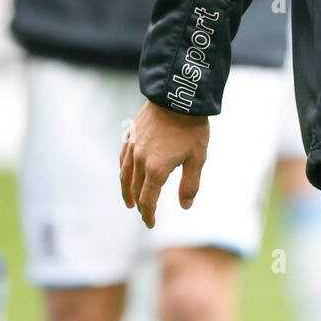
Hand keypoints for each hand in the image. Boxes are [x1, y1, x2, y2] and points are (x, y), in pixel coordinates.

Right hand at [120, 100, 209, 228]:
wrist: (177, 96)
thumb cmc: (191, 127)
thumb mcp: (197, 158)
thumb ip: (190, 184)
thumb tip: (185, 206)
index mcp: (156, 170)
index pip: (147, 201)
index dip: (148, 215)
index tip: (150, 224)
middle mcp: (139, 161)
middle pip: (135, 190)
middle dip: (139, 205)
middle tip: (144, 214)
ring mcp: (132, 147)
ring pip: (125, 176)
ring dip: (126, 191)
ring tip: (129, 200)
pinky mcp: (130, 136)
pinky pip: (122, 159)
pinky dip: (123, 172)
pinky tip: (126, 174)